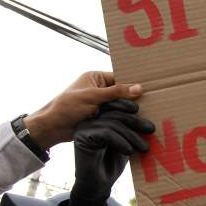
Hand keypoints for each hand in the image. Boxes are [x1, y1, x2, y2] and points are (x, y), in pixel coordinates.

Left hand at [24, 72, 142, 148]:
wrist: (53, 128)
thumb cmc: (67, 106)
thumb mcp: (92, 96)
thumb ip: (116, 92)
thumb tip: (139, 88)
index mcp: (96, 78)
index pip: (119, 78)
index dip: (132, 84)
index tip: (150, 89)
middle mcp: (99, 89)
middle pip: (122, 92)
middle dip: (133, 99)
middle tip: (152, 103)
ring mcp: (100, 104)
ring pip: (120, 106)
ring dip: (129, 111)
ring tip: (147, 114)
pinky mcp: (101, 117)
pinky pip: (116, 116)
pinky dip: (123, 120)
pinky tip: (136, 123)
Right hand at [69, 100, 154, 205]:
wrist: (99, 185)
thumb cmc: (113, 163)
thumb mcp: (125, 141)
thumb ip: (130, 127)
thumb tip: (149, 112)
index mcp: (98, 117)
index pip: (112, 104)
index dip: (125, 103)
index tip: (139, 110)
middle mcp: (89, 120)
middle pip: (114, 112)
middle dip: (135, 120)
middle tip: (151, 129)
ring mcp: (84, 128)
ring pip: (112, 123)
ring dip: (132, 135)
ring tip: (144, 148)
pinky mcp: (82, 138)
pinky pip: (106, 133)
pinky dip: (121, 141)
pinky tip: (129, 151)